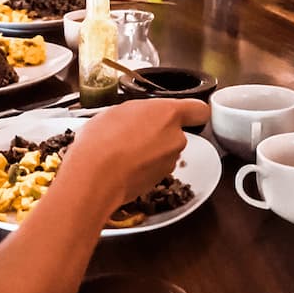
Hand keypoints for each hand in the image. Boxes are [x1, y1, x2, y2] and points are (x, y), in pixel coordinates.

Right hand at [58, 98, 209, 217]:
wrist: (94, 176)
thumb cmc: (101, 139)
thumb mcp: (116, 111)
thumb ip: (139, 113)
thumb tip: (137, 118)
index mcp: (168, 114)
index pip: (199, 110)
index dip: (192, 112)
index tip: (183, 114)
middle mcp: (175, 138)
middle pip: (176, 134)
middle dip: (159, 135)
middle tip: (133, 134)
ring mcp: (168, 163)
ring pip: (164, 154)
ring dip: (150, 153)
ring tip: (123, 152)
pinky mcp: (158, 182)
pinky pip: (154, 170)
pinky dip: (142, 169)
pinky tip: (122, 167)